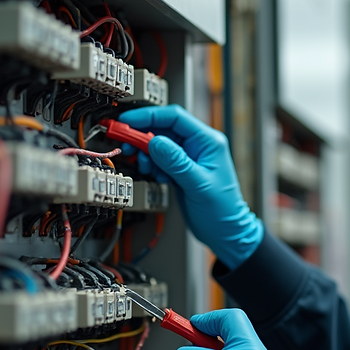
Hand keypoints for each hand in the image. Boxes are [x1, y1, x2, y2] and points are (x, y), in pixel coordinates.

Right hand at [118, 105, 262, 268]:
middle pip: (164, 129)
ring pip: (159, 144)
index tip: (127, 121)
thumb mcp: (198, 184)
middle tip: (124, 142)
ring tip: (142, 163)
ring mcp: (189, 158)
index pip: (175, 118)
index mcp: (208, 141)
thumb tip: (155, 141)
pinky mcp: (181, 170)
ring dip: (145, 152)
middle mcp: (199, 146)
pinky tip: (154, 174)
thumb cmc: (222, 210)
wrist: (225, 232)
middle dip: (142, 135)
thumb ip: (176, 162)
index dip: (149, 116)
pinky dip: (151, 164)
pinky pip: (160, 159)